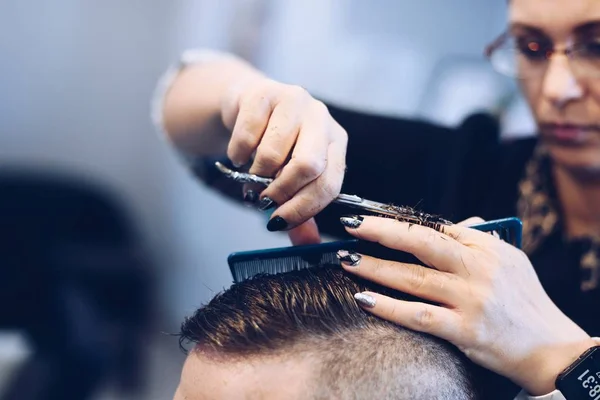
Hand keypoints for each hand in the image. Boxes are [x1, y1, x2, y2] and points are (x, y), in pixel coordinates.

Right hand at [221, 78, 347, 242]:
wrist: (247, 105)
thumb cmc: (275, 146)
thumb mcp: (292, 178)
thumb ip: (301, 212)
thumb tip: (308, 246)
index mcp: (335, 142)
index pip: (330, 184)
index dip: (303, 209)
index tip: (277, 221)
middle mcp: (321, 118)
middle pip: (308, 166)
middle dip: (281, 191)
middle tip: (264, 199)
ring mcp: (295, 100)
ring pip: (273, 153)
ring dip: (255, 174)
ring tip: (251, 175)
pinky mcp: (264, 92)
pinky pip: (247, 136)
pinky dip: (238, 155)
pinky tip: (239, 155)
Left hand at [338, 215, 595, 394]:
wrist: (551, 348)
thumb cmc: (528, 302)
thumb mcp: (511, 260)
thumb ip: (478, 239)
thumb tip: (450, 224)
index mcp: (487, 248)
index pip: (437, 228)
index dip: (401, 224)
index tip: (372, 220)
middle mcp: (478, 269)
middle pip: (422, 244)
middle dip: (382, 232)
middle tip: (352, 225)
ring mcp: (471, 299)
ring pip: (413, 278)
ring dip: (375, 268)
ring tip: (347, 260)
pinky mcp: (465, 329)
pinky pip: (418, 315)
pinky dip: (389, 307)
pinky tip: (364, 299)